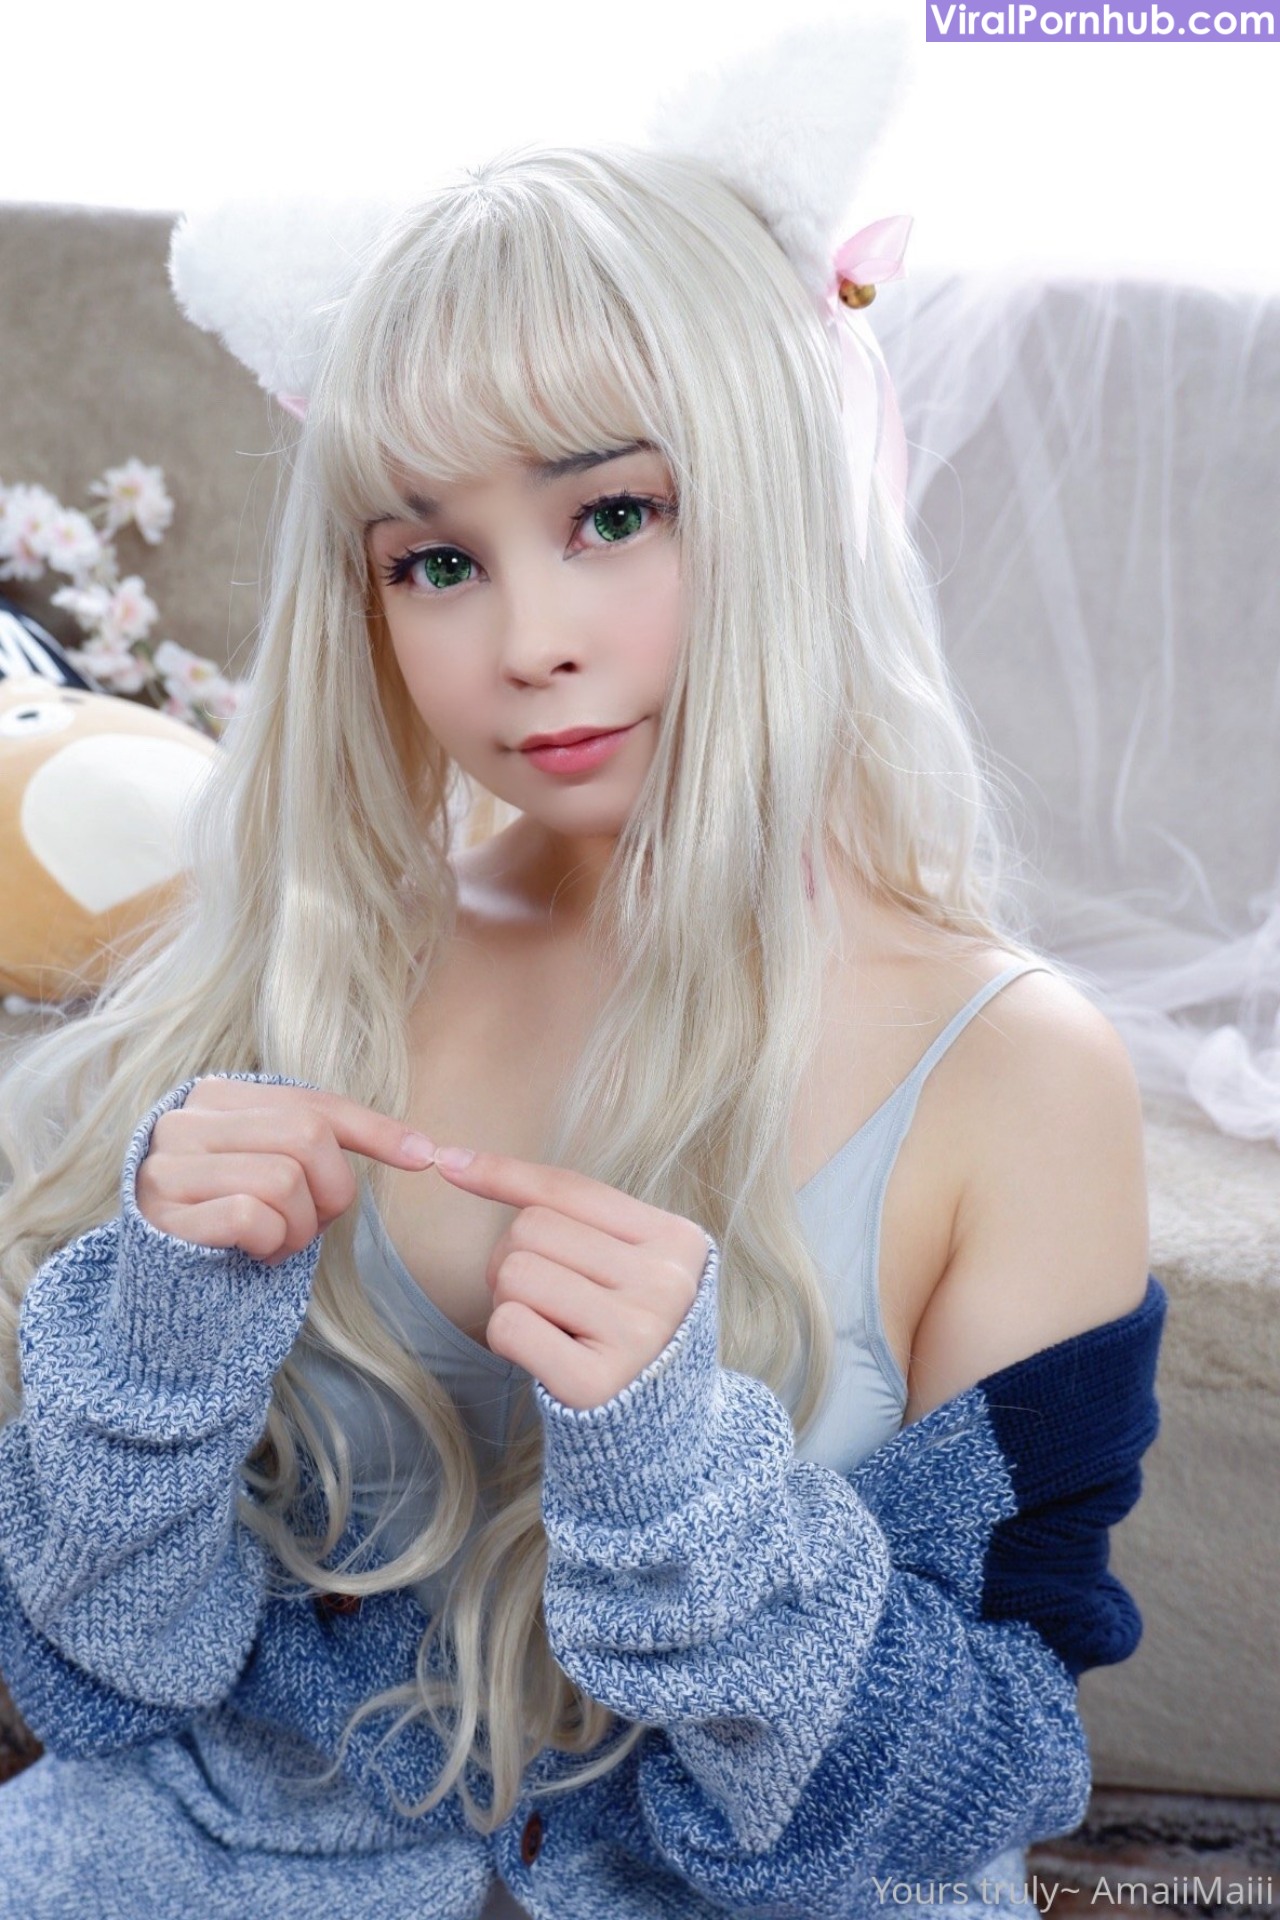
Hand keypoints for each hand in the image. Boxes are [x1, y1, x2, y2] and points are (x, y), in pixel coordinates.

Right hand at [134, 1078, 437, 1265]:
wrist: (161, 1287)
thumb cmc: (232, 1223)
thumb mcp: (276, 1170)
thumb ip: (321, 1143)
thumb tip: (422, 1148)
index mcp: (218, 1096)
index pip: (312, 1103)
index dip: (374, 1130)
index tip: (424, 1155)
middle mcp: (187, 1120)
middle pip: (306, 1137)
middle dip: (331, 1190)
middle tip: (313, 1224)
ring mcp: (168, 1165)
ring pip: (283, 1179)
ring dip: (299, 1227)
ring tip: (277, 1242)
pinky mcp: (164, 1213)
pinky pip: (253, 1217)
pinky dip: (270, 1243)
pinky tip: (253, 1254)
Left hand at [431, 1146, 711, 1410]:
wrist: (660, 1430)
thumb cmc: (623, 1328)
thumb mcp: (625, 1263)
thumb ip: (569, 1215)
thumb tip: (455, 1161)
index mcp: (677, 1241)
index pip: (571, 1189)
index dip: (503, 1174)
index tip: (447, 1164)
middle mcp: (665, 1283)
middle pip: (532, 1228)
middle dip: (511, 1259)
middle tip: (541, 1298)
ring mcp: (635, 1333)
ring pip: (516, 1273)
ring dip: (509, 1301)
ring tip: (547, 1326)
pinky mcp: (597, 1383)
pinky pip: (510, 1326)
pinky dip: (506, 1338)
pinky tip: (541, 1355)